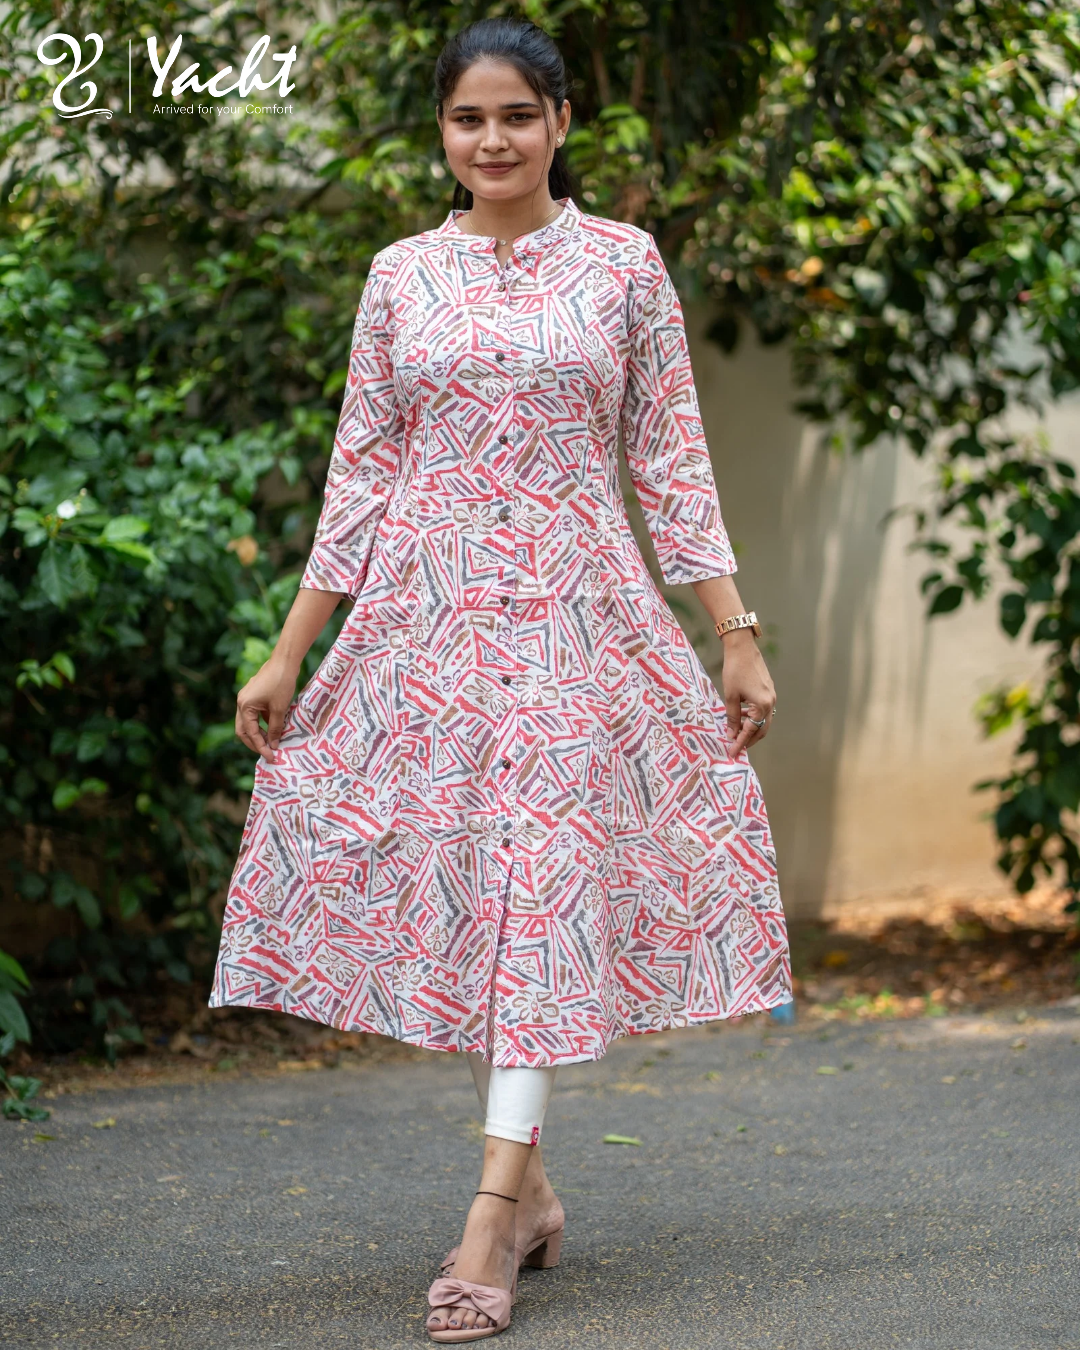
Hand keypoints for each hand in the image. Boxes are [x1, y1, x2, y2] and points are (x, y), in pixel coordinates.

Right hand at [235, 656, 299, 763]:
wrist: (284, 661)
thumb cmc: (281, 683)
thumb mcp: (279, 708)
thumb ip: (275, 728)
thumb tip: (274, 745)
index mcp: (244, 706)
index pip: (250, 733)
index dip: (261, 746)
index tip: (271, 757)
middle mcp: (241, 703)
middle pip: (243, 730)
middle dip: (255, 743)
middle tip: (268, 754)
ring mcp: (247, 699)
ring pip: (248, 723)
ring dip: (258, 734)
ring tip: (272, 744)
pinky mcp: (254, 696)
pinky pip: (255, 715)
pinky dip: (262, 724)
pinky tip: (274, 730)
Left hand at [720, 632, 775, 755]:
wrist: (743, 648)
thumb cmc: (734, 671)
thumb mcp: (731, 696)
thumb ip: (732, 717)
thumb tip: (731, 735)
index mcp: (762, 706)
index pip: (750, 731)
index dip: (740, 743)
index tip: (732, 753)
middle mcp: (771, 703)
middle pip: (762, 730)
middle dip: (749, 740)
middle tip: (736, 747)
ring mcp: (772, 697)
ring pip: (763, 721)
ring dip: (751, 728)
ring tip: (736, 733)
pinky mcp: (769, 691)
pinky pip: (763, 710)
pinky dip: (754, 717)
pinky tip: (742, 716)